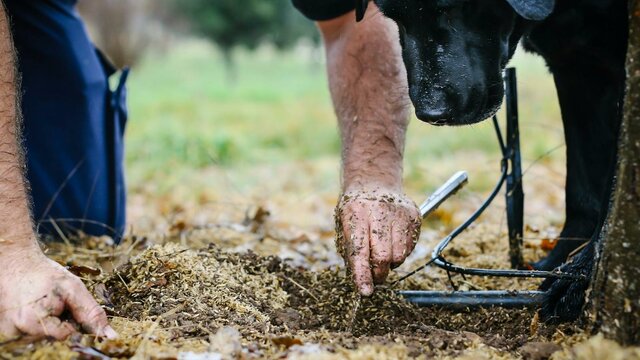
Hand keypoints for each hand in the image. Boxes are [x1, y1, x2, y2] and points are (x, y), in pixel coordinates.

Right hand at [0, 245, 116, 339]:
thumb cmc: (46, 275)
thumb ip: (92, 313)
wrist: (17, 264)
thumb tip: (111, 336)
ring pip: (44, 335)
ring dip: (48, 320)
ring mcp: (10, 331)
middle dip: (59, 320)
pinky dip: (37, 321)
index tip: (64, 302)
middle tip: (51, 300)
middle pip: (54, 337)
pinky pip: (32, 332)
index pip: (67, 334)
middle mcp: (18, 331)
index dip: (72, 318)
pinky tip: (32, 307)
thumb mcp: (74, 289)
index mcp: (34, 322)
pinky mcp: (7, 329)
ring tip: (41, 301)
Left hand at [335, 189, 420, 294]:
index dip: (362, 274)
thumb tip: (360, 282)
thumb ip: (350, 251)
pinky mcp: (415, 216)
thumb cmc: (355, 209)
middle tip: (374, 276)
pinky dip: (400, 252)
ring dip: (390, 263)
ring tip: (382, 251)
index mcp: (356, 212)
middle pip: (383, 256)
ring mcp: (400, 213)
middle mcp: (380, 211)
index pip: (360, 250)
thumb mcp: (343, 224)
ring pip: (399, 256)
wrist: (374, 181)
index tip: (365, 291)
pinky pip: (410, 248)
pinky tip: (392, 240)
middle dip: (378, 273)